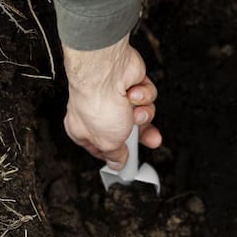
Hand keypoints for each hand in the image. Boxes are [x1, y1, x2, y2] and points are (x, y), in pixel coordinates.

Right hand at [62, 35, 161, 168]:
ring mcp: (116, 96)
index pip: (104, 147)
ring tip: (135, 111)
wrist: (106, 71)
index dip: (119, 153)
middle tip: (152, 139)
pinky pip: (145, 96)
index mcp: (85, 129)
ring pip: (140, 113)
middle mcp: (99, 112)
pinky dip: (143, 96)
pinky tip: (134, 93)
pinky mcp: (130, 82)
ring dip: (142, 114)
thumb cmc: (98, 103)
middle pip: (128, 130)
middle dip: (142, 134)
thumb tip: (117, 164)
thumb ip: (114, 155)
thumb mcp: (108, 142)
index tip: (130, 159)